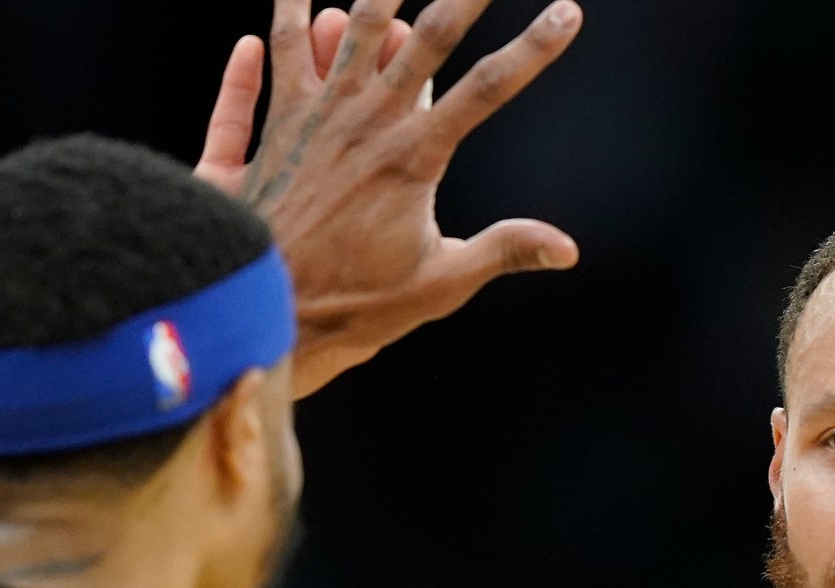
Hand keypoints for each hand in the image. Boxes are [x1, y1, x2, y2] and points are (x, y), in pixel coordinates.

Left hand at [197, 0, 583, 396]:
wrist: (266, 310)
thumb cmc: (355, 305)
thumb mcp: (441, 284)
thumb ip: (503, 250)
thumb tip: (569, 248)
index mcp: (415, 157)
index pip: (489, 88)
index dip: (535, 48)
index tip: (567, 13)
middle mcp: (368, 122)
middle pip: (426, 35)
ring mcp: (317, 116)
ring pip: (349, 27)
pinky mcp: (276, 124)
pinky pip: (279, 56)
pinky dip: (287, 22)